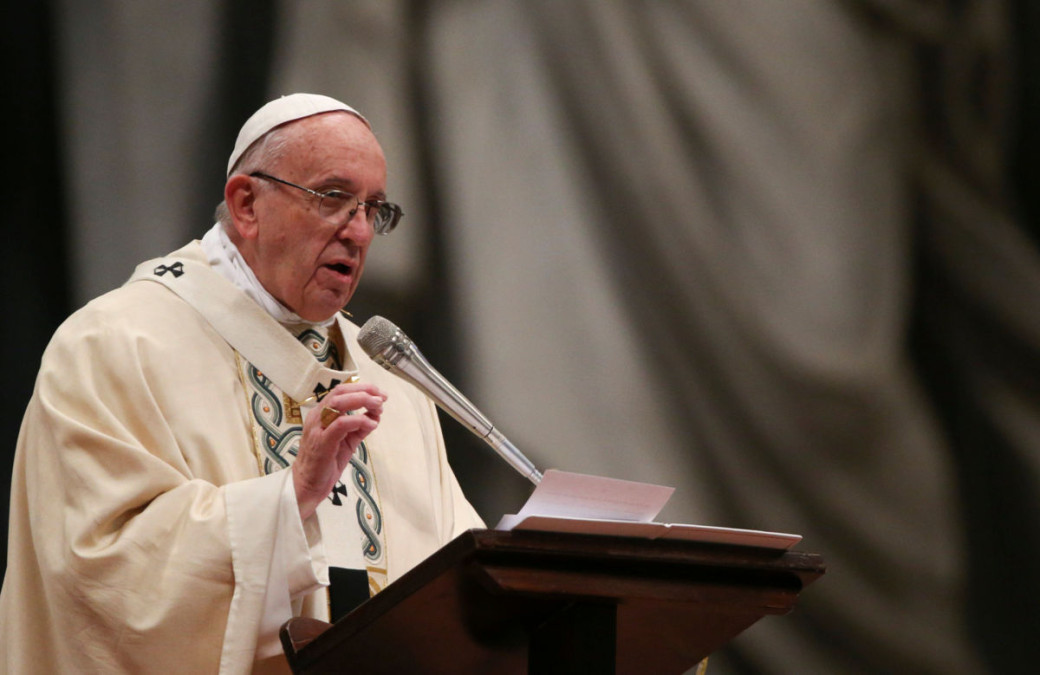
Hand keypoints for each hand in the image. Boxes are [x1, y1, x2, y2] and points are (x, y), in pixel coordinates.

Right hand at [292, 382, 386, 518]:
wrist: (309, 484)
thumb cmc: (327, 461)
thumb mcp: (348, 440)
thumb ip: (360, 427)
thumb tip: (376, 415)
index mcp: (322, 413)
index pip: (341, 391)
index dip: (362, 388)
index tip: (380, 394)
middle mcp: (317, 416)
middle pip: (340, 392)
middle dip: (364, 391)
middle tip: (382, 397)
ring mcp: (318, 428)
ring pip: (338, 403)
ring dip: (362, 401)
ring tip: (378, 406)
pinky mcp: (322, 442)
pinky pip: (341, 424)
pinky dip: (359, 420)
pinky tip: (371, 424)